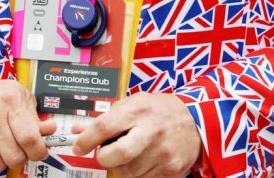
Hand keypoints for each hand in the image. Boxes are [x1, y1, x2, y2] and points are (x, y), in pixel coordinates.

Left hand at [72, 92, 200, 177]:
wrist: (195, 120)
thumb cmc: (159, 110)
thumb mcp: (134, 103)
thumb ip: (108, 117)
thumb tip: (78, 129)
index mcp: (139, 109)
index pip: (106, 126)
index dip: (87, 139)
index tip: (78, 146)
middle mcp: (151, 130)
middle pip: (118, 154)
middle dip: (103, 158)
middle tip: (103, 154)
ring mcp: (162, 152)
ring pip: (128, 172)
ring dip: (120, 167)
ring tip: (126, 154)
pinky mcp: (170, 169)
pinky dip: (135, 173)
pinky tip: (140, 160)